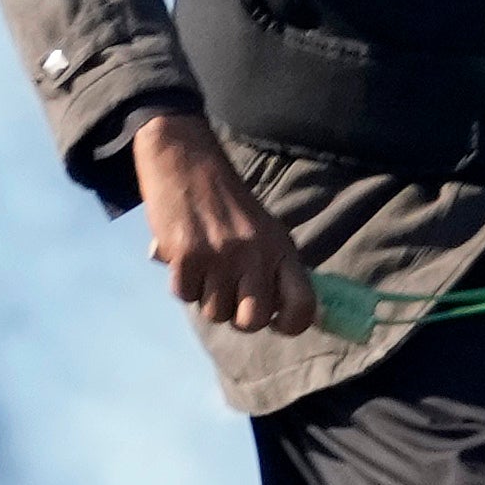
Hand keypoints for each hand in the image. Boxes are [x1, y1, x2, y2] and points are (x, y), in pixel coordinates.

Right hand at [127, 110, 311, 336]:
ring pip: (214, 313)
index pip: (302, 306)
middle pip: (252, 321)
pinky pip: (184, 296)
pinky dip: (182, 284)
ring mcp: (219, 257)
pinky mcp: (186, 256)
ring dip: (206, 297)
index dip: (290, 324)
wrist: (186, 160)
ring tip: (205, 269)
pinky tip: (185, 260)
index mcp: (281, 248)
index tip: (274, 320)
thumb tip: (281, 313)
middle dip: (237, 317)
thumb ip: (275, 268)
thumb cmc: (227, 200)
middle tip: (229, 295)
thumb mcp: (265, 229)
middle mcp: (255, 255)